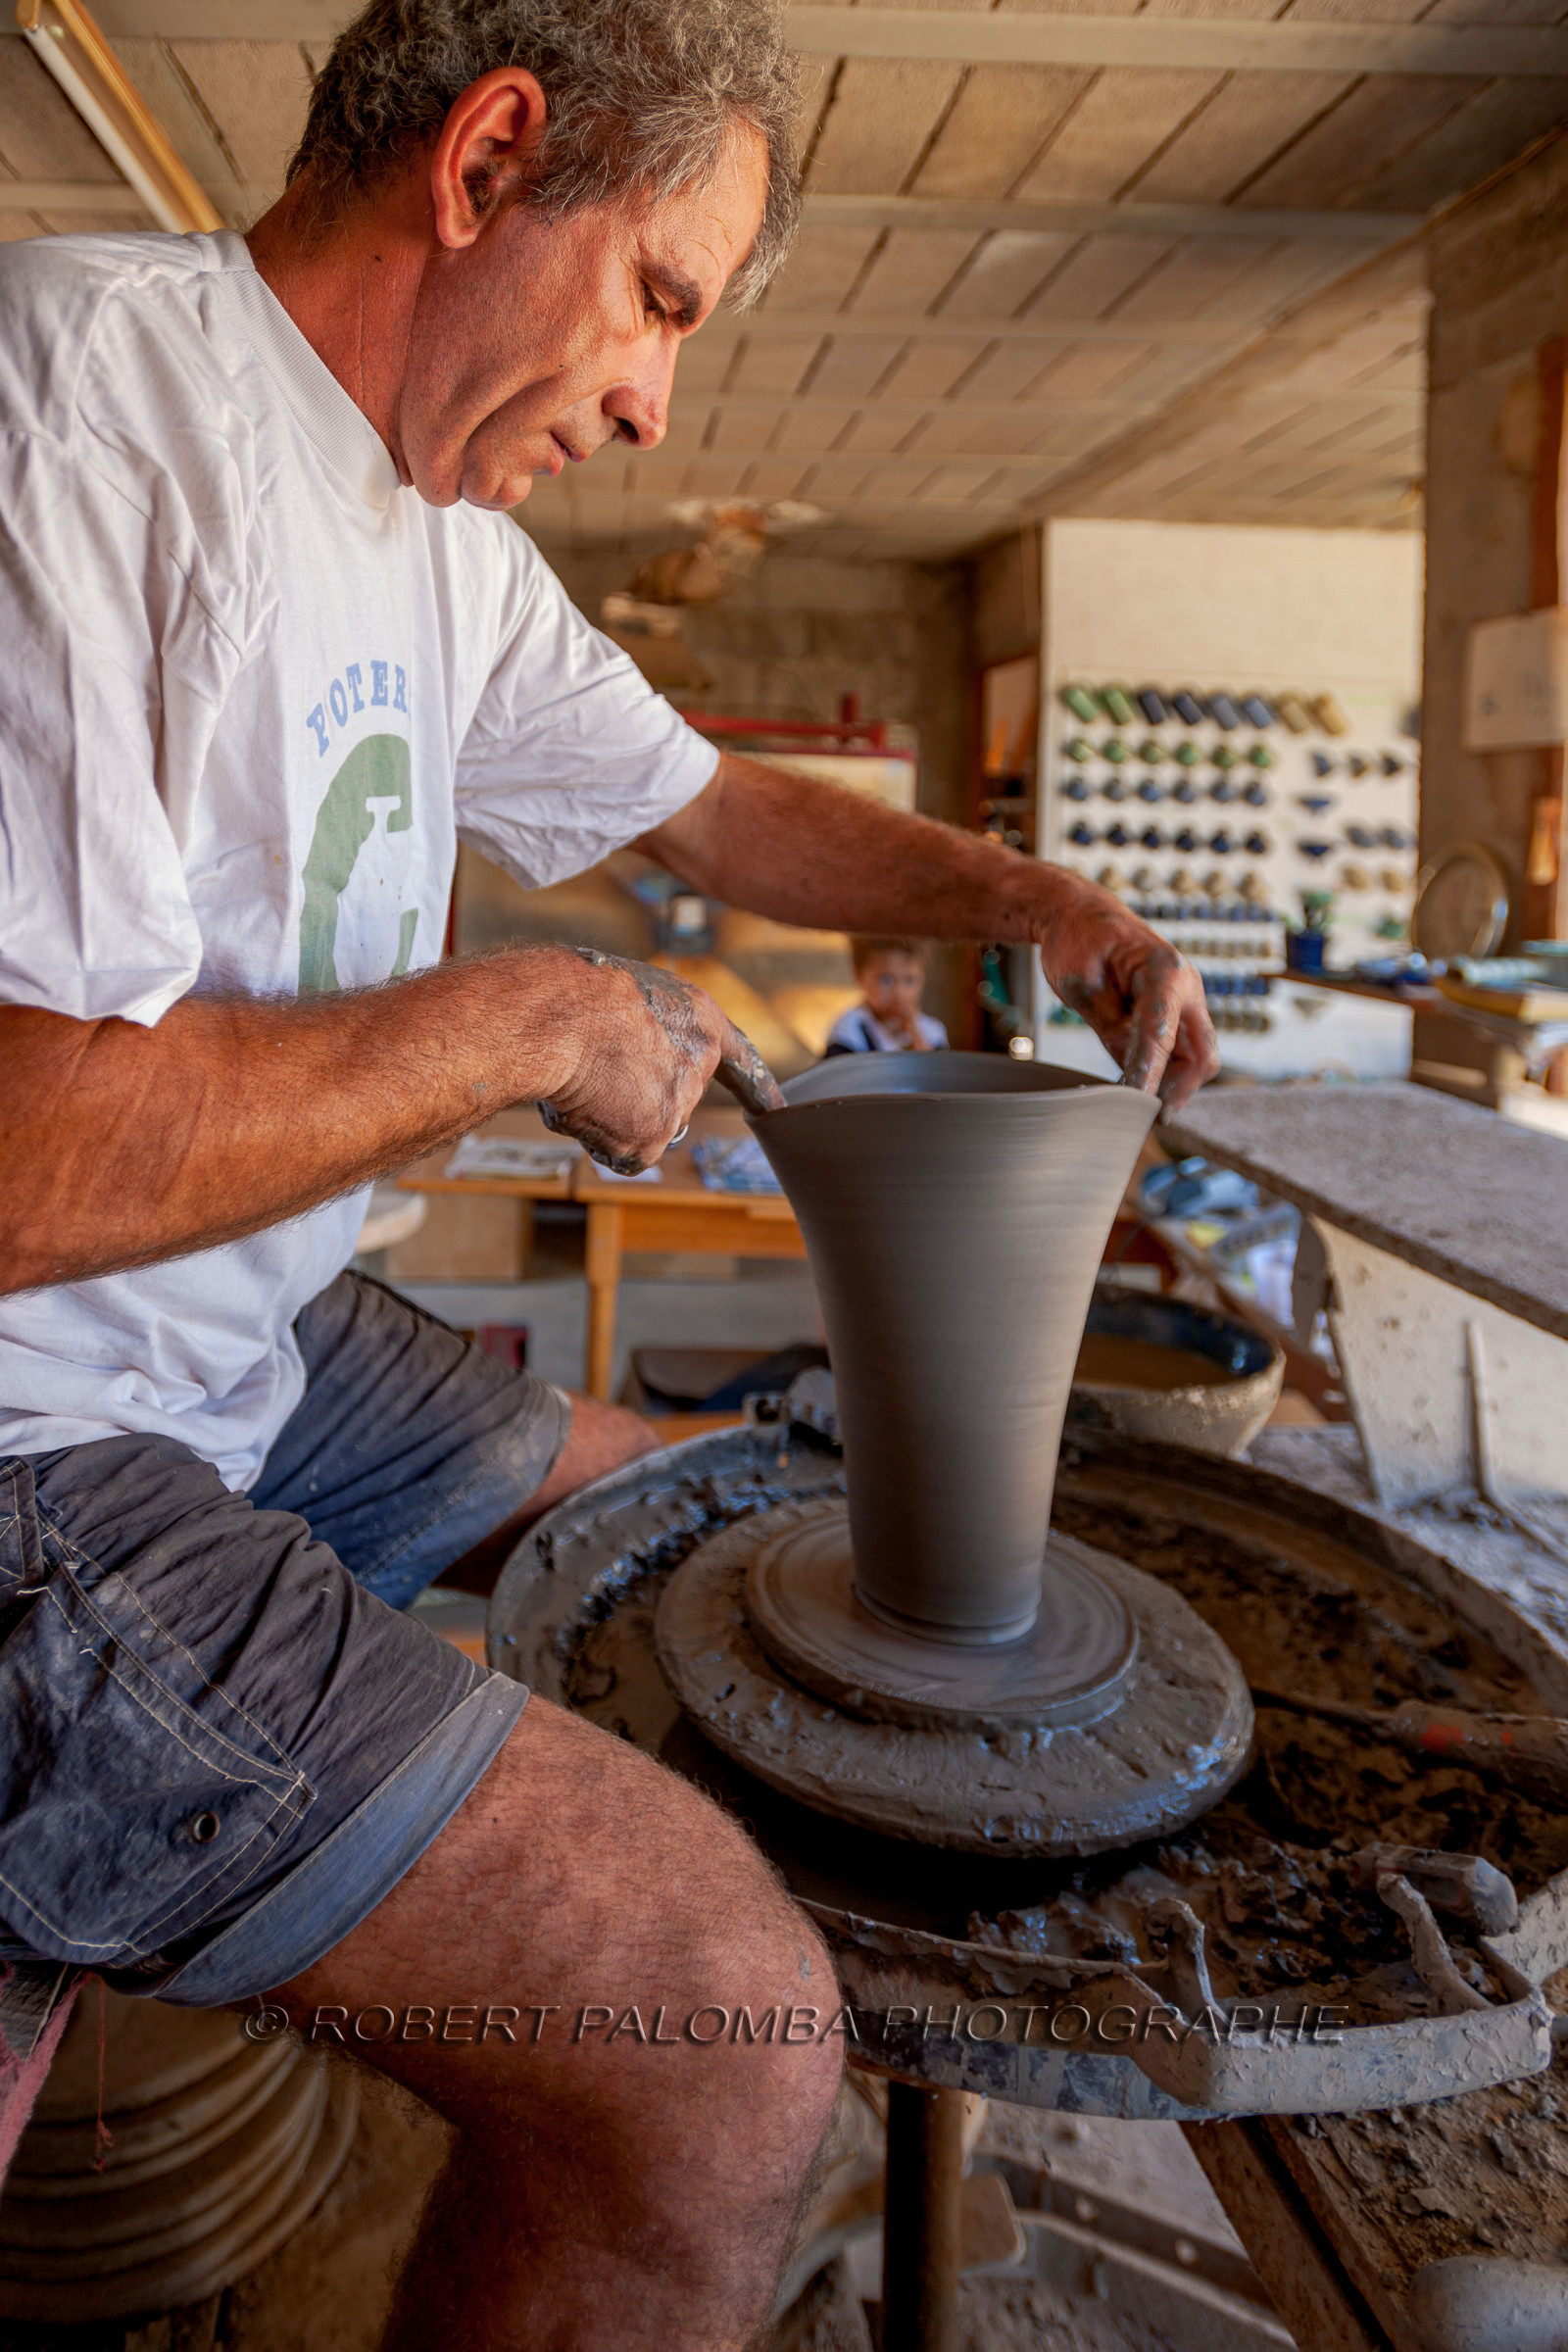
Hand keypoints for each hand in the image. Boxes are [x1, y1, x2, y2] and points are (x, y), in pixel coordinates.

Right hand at [538, 949, 783, 1171]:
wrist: (562, 1016)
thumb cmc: (576, 996)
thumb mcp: (624, 996)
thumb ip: (644, 1034)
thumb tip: (622, 1074)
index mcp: (698, 1018)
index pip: (739, 1058)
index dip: (756, 1087)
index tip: (776, 1109)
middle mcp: (700, 1063)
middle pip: (669, 1100)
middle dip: (632, 1096)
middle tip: (596, 1070)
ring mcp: (680, 1103)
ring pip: (639, 1128)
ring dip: (610, 1118)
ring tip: (585, 1080)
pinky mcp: (654, 1137)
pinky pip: (621, 1153)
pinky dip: (598, 1139)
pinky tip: (585, 1106)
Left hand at [1036, 879, 1218, 1111]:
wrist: (1081, 917)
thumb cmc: (1078, 941)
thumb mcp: (1081, 984)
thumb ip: (1110, 1027)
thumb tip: (1130, 1074)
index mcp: (1165, 969)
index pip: (1160, 1033)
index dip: (1148, 1073)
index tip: (1134, 1103)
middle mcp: (1186, 986)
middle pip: (1202, 1054)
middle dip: (1179, 1089)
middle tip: (1147, 1116)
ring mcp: (1185, 1002)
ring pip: (1197, 1058)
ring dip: (1174, 1086)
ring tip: (1137, 1108)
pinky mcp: (1176, 1014)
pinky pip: (1182, 1053)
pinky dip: (1166, 1074)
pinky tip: (1138, 1088)